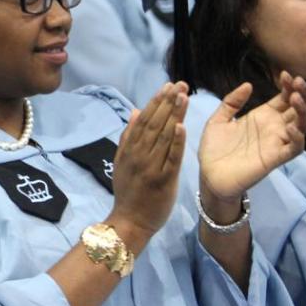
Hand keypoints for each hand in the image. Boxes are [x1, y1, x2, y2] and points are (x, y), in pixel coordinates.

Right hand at [108, 83, 187, 240]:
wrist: (130, 221)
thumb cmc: (129, 192)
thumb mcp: (122, 162)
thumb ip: (129, 137)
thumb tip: (136, 111)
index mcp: (130, 149)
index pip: (144, 120)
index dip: (156, 102)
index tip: (167, 86)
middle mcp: (139, 155)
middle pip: (154, 124)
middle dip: (168, 102)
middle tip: (180, 84)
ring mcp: (151, 167)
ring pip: (163, 137)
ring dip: (173, 115)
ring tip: (183, 96)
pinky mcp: (163, 180)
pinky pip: (171, 158)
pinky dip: (175, 142)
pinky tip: (181, 126)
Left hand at [199, 73, 305, 201]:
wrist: (209, 175)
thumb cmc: (215, 149)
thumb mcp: (218, 120)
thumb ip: (231, 102)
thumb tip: (248, 85)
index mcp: (262, 117)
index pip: (283, 98)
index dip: (288, 86)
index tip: (285, 74)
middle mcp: (274, 128)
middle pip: (298, 108)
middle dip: (302, 94)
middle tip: (297, 81)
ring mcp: (276, 143)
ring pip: (301, 126)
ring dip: (303, 111)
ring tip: (296, 97)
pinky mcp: (275, 159)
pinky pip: (294, 148)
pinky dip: (297, 138)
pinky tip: (291, 128)